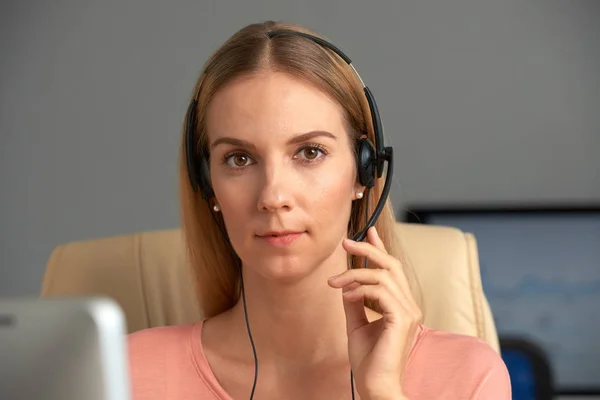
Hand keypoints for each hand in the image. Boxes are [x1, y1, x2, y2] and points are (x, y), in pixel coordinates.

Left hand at [328, 227, 421, 399]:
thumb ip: (355, 302)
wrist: (375, 386)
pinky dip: (360, 289)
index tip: (367, 232)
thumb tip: (347, 284)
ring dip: (354, 273)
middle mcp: (409, 305)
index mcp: (401, 306)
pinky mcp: (402, 318)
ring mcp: (408, 311)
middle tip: (345, 242)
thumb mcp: (357, 324)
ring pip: (382, 275)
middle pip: (391, 265)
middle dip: (368, 249)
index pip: (392, 270)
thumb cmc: (368, 360)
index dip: (380, 248)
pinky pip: (380, 291)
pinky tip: (346, 295)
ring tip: (334, 282)